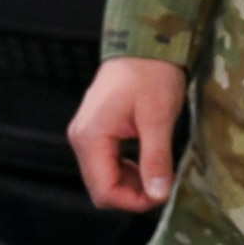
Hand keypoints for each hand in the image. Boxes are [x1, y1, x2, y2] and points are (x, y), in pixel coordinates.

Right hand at [68, 56, 186, 211]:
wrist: (144, 44)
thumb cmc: (151, 73)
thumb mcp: (158, 117)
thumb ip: (156, 159)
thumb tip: (158, 194)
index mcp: (91, 137)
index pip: (104, 191)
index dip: (133, 201)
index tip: (161, 195)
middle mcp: (81, 139)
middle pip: (101, 187)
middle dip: (132, 193)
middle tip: (162, 185)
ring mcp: (86, 134)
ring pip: (103, 177)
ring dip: (130, 182)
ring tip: (157, 172)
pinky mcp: (95, 130)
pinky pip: (106, 162)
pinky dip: (126, 169)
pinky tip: (146, 161)